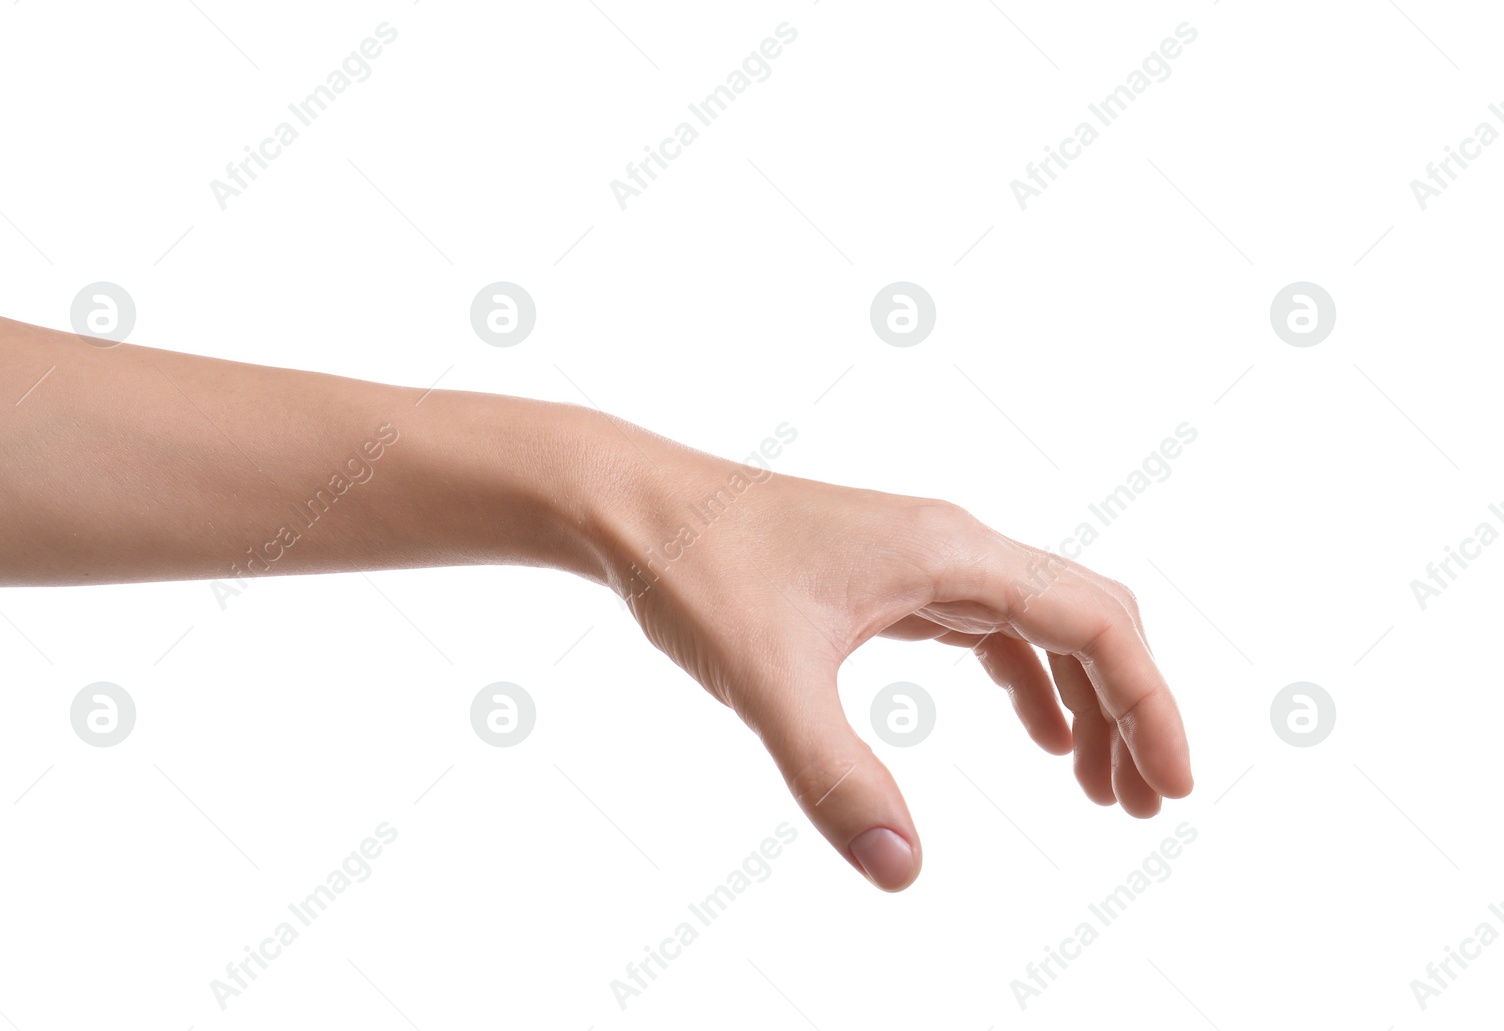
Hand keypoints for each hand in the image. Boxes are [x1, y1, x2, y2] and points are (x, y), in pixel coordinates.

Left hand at [594, 431, 1193, 891]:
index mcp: (949, 553)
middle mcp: (951, 547)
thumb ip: (834, 776)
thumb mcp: (766, 680)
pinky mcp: (890, 580)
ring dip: (1084, 702)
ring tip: (1099, 789)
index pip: (1094, 619)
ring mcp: (922, 560)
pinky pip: (988, 630)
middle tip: (1142, 805)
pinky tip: (1037, 735)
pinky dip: (1028, 684)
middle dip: (1130, 709)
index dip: (1150, 702)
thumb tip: (901, 872)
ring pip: (1041, 626)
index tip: (1171, 785)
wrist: (633, 508)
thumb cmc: (697, 568)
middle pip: (1087, 620)